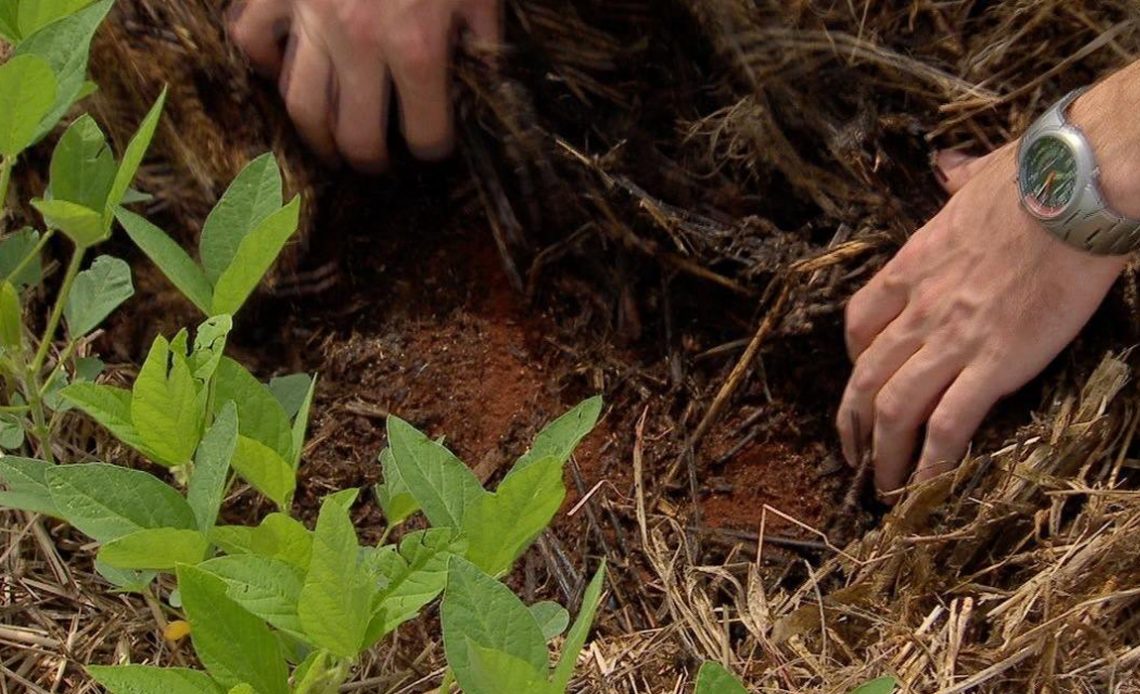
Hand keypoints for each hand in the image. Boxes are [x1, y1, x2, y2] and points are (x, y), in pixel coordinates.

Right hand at [226, 0, 501, 171]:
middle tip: (378, 162)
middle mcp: (359, 45)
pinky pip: (252, 39)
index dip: (433, 148)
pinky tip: (283, 70)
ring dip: (316, 136)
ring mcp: (310, 18)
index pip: (425, 132)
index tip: (434, 147)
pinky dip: (264, 61)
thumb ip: (482, 35)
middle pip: (355, 136)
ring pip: (300, 104)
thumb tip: (484, 74)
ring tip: (331, 145)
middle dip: (371, 160)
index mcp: (417, 47)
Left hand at [837, 143, 1127, 497]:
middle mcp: (920, 309)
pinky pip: (948, 424)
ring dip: (884, 455)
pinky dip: (931, 462)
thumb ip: (957, 181)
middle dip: (853, 422)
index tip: (860, 380)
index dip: (854, 360)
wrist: (1071, 193)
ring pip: (894, 408)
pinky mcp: (993, 363)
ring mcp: (952, 339)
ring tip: (884, 488)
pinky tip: (926, 489)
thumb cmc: (1033, 178)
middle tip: (853, 455)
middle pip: (865, 376)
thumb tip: (951, 169)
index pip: (858, 323)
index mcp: (911, 267)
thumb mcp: (977, 177)